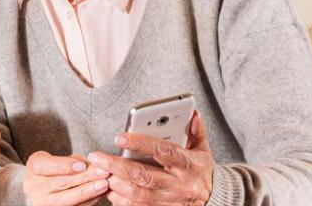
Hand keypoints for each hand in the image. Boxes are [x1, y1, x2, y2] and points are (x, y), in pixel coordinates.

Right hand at [22, 151, 110, 205]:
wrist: (43, 186)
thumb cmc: (54, 168)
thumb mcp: (58, 157)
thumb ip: (74, 160)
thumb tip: (94, 165)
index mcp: (33, 167)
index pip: (44, 166)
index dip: (64, 166)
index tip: (82, 165)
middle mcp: (33, 186)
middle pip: (59, 183)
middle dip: (84, 178)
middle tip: (103, 172)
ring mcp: (42, 202)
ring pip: (67, 199)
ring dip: (88, 191)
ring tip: (104, 184)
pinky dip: (89, 201)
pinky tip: (100, 193)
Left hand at [87, 111, 213, 205]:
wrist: (215, 200)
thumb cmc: (201, 171)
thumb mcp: (203, 150)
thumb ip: (196, 132)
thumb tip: (193, 114)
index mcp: (188, 164)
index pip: (162, 151)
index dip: (140, 143)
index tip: (120, 137)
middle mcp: (177, 184)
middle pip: (143, 175)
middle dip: (117, 166)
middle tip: (96, 157)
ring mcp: (169, 200)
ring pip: (137, 193)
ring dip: (115, 183)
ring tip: (98, 171)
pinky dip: (120, 199)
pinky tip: (108, 188)